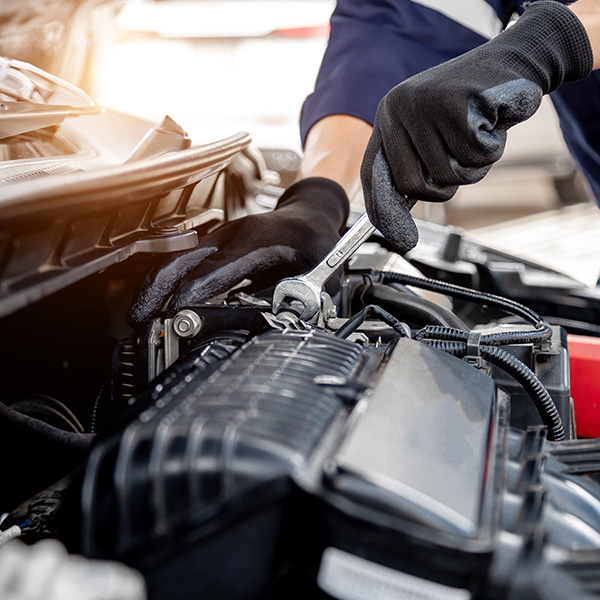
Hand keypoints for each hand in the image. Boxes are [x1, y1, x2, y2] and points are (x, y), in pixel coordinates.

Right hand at [126, 177, 348, 325]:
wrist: (311, 216)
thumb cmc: (316, 244)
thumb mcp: (318, 277)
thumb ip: (294, 302)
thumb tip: (268, 324)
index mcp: (257, 243)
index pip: (212, 271)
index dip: (189, 297)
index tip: (175, 320)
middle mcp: (231, 236)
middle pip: (179, 260)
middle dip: (155, 292)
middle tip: (139, 322)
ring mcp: (220, 237)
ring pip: (175, 259)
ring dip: (155, 287)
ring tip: (141, 316)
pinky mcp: (216, 244)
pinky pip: (184, 260)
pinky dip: (167, 281)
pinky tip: (161, 302)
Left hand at [361, 0, 592, 253]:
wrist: (513, 61)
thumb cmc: (472, 107)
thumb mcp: (434, 132)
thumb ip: (414, 163)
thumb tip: (395, 209)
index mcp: (388, 117)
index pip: (374, 173)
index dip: (382, 208)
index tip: (398, 237)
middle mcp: (397, 109)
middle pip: (412, 185)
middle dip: (444, 187)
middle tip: (463, 161)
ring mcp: (422, 104)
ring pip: (447, 174)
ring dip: (473, 165)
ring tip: (479, 133)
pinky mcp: (453, 101)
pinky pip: (473, 155)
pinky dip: (491, 148)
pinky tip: (491, 122)